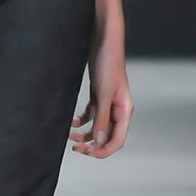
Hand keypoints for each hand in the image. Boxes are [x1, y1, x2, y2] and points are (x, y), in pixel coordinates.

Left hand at [70, 39, 131, 157]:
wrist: (103, 42)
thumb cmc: (108, 64)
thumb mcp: (103, 94)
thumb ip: (102, 118)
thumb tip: (100, 141)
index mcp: (124, 111)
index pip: (117, 140)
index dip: (103, 150)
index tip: (87, 153)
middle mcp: (118, 110)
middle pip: (107, 137)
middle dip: (92, 145)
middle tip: (76, 148)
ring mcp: (107, 104)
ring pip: (98, 127)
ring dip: (85, 135)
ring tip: (71, 136)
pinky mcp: (98, 96)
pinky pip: (91, 116)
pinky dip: (81, 121)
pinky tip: (71, 122)